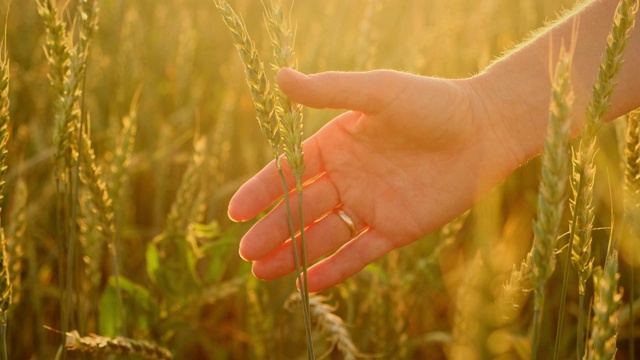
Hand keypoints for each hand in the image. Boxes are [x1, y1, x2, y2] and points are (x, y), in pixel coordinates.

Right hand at [228, 68, 520, 291]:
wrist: (484, 130)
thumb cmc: (431, 103)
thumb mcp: (377, 92)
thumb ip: (329, 90)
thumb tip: (280, 78)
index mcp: (335, 146)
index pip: (288, 172)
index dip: (260, 191)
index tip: (235, 212)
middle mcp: (347, 178)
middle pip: (300, 209)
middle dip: (272, 231)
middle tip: (245, 252)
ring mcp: (369, 205)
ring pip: (323, 235)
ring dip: (293, 254)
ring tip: (262, 273)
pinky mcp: (395, 229)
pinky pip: (358, 253)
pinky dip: (334, 269)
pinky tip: (308, 283)